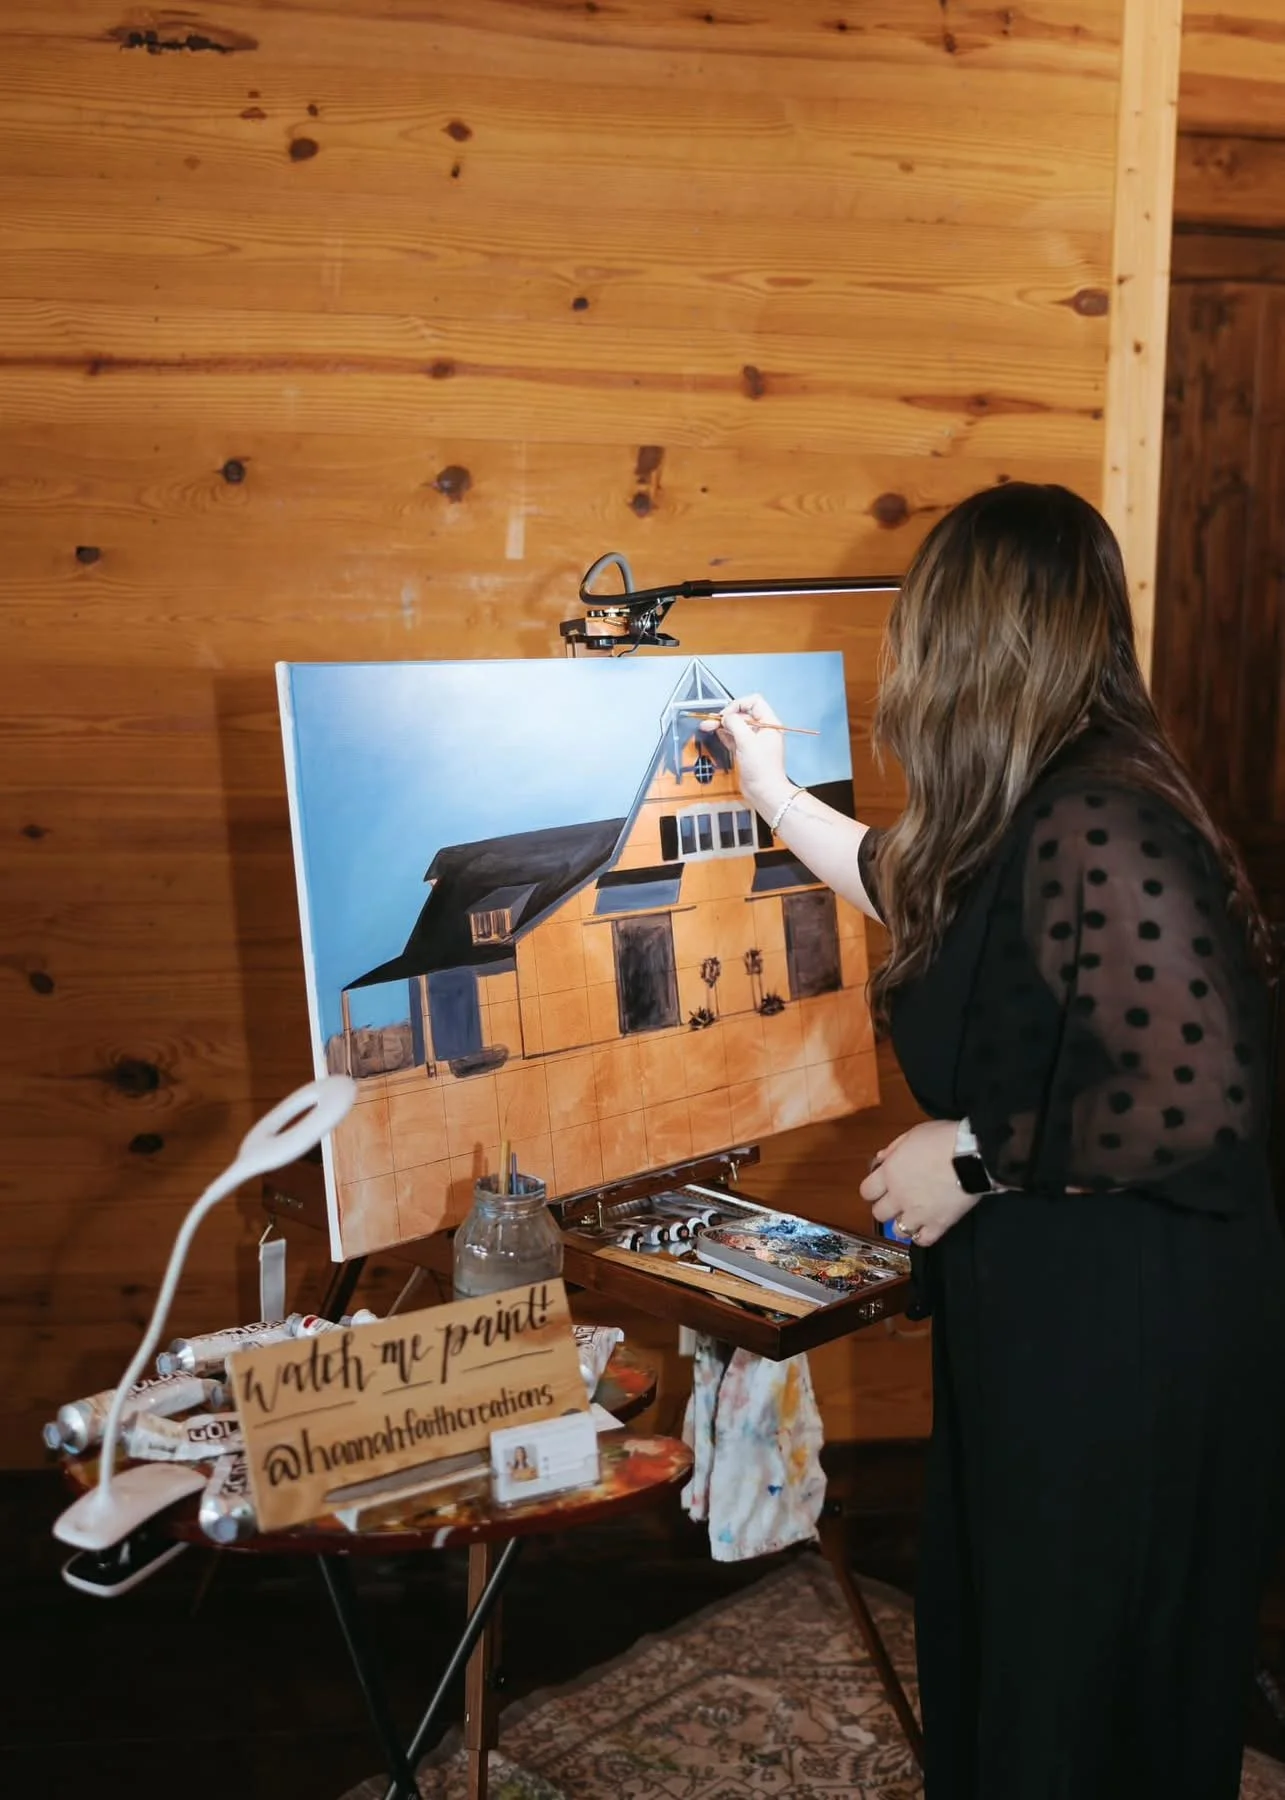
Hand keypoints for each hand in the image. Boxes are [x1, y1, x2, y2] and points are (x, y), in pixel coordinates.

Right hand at [705, 694, 790, 815]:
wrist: (764, 792)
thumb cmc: (761, 767)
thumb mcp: (747, 741)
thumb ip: (735, 724)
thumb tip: (726, 716)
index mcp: (769, 723)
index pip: (754, 702)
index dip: (738, 705)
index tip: (727, 715)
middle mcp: (762, 730)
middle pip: (742, 715)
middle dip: (726, 717)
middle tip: (710, 722)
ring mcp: (753, 741)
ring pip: (736, 727)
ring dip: (722, 726)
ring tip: (706, 726)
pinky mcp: (746, 751)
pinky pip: (734, 738)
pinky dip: (725, 735)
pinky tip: (715, 733)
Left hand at [859, 1119, 981, 1248]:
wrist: (973, 1155)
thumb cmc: (943, 1139)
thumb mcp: (913, 1134)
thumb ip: (894, 1148)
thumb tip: (880, 1159)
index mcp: (889, 1173)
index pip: (866, 1191)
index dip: (873, 1190)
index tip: (882, 1187)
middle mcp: (899, 1196)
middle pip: (879, 1213)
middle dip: (887, 1207)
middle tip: (899, 1200)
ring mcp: (918, 1213)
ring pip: (898, 1230)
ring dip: (903, 1223)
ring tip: (914, 1214)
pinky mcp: (939, 1224)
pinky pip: (923, 1240)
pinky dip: (923, 1235)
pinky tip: (928, 1226)